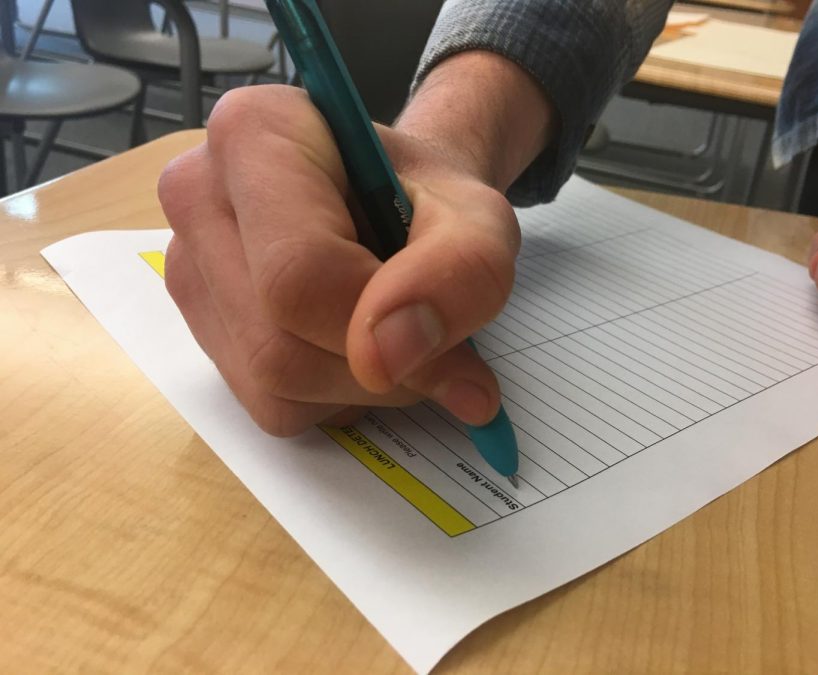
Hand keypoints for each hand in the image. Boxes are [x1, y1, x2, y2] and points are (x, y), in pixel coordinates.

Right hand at [158, 85, 519, 434]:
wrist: (403, 201)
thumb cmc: (432, 199)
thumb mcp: (481, 221)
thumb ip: (458, 273)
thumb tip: (386, 357)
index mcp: (255, 134)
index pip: (298, 275)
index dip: (380, 331)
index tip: (451, 351)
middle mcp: (197, 194)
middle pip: (279, 344)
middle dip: (378, 369)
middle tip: (436, 345)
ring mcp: (189, 264)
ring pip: (271, 384)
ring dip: (361, 388)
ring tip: (395, 334)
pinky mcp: (200, 322)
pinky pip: (266, 404)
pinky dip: (331, 398)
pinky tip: (353, 346)